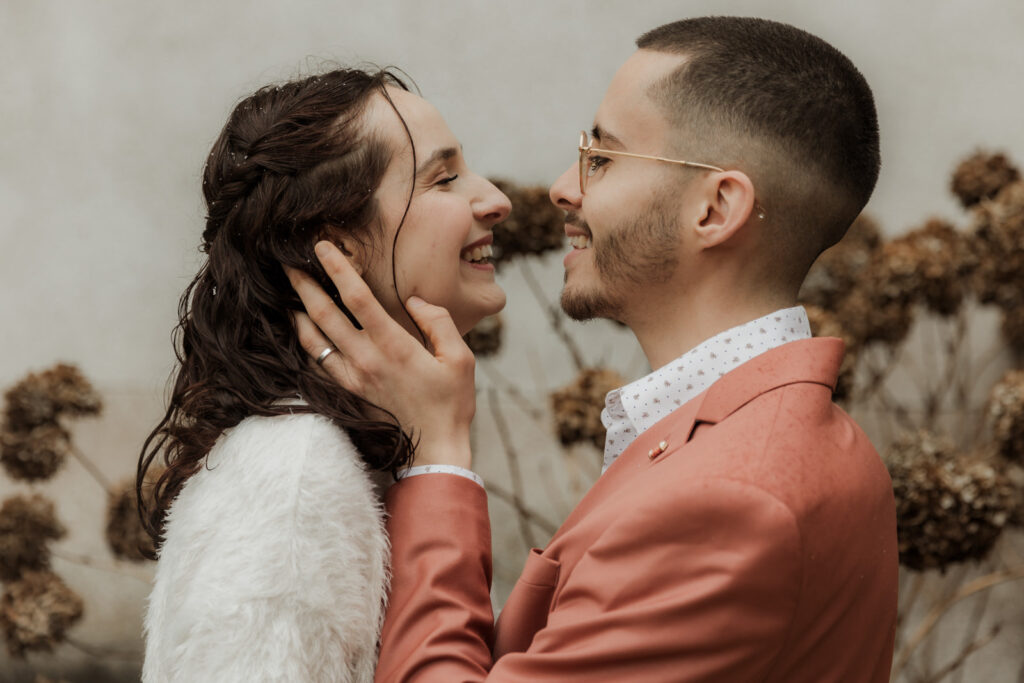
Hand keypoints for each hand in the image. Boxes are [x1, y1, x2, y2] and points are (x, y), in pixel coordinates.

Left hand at [285, 241, 474, 468]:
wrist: (435, 449)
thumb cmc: (452, 402)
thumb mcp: (460, 358)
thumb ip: (438, 322)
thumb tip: (415, 300)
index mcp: (394, 346)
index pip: (357, 298)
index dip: (338, 269)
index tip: (322, 246)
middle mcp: (366, 359)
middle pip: (324, 314)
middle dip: (304, 285)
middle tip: (287, 262)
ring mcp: (354, 377)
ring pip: (313, 339)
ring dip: (297, 312)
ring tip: (286, 293)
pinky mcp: (349, 392)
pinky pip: (317, 364)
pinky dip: (304, 344)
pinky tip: (300, 331)